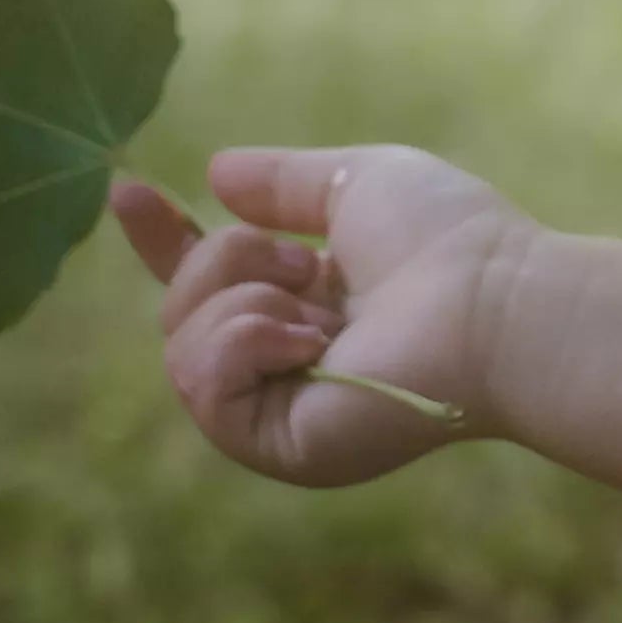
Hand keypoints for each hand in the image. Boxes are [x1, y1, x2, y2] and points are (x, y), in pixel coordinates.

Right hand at [108, 146, 534, 490]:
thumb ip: (283, 182)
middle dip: (227, 260)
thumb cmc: (449, 241)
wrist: (494, 303)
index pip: (208, 285)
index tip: (127, 190)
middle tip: (308, 263)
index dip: (162, 242)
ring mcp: (282, 412)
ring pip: (180, 345)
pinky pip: (201, 387)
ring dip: (240, 299)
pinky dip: (244, 342)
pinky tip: (308, 340)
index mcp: (308, 308)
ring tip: (320, 309)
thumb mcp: (354, 184)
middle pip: (179, 307)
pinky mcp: (280, 448)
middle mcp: (289, 366)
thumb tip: (214, 174)